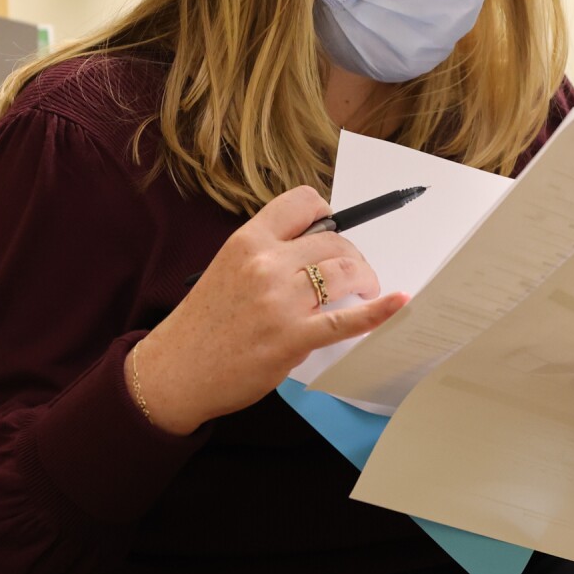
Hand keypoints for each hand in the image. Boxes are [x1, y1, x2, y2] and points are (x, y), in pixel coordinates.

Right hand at [129, 187, 407, 433]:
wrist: (175, 370)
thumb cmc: (203, 323)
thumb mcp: (227, 269)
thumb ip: (268, 255)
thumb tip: (318, 253)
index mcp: (247, 241)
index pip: (303, 203)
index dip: (327, 214)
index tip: (333, 229)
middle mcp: (266, 263)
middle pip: (334, 240)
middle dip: (351, 254)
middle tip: (352, 273)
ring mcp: (281, 301)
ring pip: (345, 271)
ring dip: (363, 278)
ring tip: (363, 290)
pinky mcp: (293, 337)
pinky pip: (346, 320)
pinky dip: (378, 311)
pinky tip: (398, 303)